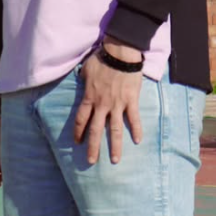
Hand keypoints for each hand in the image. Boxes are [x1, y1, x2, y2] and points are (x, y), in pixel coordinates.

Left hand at [74, 37, 142, 164]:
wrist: (119, 54)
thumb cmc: (101, 59)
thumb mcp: (86, 69)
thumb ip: (83, 80)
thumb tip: (81, 82)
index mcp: (90, 97)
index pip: (81, 119)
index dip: (78, 132)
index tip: (76, 142)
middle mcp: (102, 104)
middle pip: (95, 130)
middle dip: (93, 147)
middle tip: (91, 161)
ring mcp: (117, 104)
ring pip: (115, 130)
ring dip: (115, 146)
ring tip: (115, 160)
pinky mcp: (131, 101)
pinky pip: (134, 118)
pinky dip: (137, 130)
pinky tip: (138, 141)